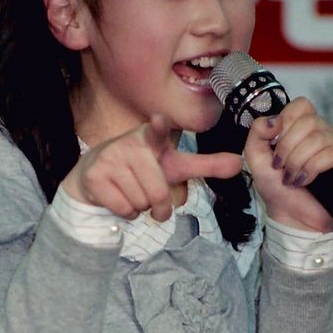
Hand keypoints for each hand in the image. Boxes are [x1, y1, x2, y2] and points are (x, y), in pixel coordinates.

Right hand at [61, 114, 242, 221]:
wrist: (94, 176)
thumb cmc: (141, 170)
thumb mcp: (173, 165)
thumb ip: (205, 165)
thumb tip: (238, 164)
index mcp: (151, 138)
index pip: (157, 132)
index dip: (159, 128)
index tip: (159, 120)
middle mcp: (130, 145)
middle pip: (159, 194)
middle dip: (159, 207)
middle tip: (150, 196)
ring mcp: (109, 159)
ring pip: (141, 203)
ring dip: (141, 208)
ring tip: (131, 192)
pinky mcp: (95, 177)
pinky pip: (123, 209)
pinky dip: (126, 212)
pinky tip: (119, 198)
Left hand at [244, 97, 332, 231]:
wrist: (290, 217)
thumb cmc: (277, 189)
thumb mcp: (255, 157)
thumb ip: (257, 132)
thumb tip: (273, 119)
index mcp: (304, 128)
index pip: (301, 105)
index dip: (286, 122)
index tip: (275, 145)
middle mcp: (324, 133)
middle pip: (309, 121)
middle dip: (288, 147)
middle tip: (282, 167)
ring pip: (320, 138)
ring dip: (298, 161)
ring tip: (292, 178)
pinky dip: (313, 167)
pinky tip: (305, 180)